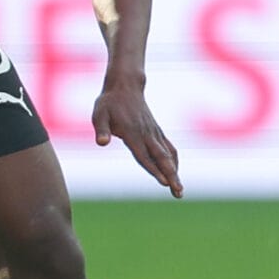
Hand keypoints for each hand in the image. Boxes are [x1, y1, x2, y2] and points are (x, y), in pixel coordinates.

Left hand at [92, 74, 181, 197]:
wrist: (125, 86)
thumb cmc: (109, 102)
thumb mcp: (99, 114)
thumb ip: (101, 129)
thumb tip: (102, 143)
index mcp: (132, 133)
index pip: (144, 155)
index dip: (154, 170)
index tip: (164, 183)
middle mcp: (146, 134)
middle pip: (161, 158)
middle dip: (171, 175)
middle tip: (178, 192)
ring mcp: (153, 132)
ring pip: (168, 154)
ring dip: (175, 171)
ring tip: (179, 190)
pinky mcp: (156, 130)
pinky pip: (168, 147)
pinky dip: (174, 160)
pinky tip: (176, 171)